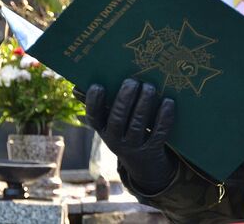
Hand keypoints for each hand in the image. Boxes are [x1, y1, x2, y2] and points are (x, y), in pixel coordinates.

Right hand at [85, 78, 176, 194]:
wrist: (143, 163)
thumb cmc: (123, 130)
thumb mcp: (108, 122)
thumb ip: (97, 104)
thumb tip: (75, 87)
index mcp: (102, 129)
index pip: (94, 117)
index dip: (94, 102)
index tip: (98, 85)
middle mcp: (116, 139)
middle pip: (118, 119)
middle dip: (124, 99)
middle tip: (132, 81)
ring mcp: (134, 146)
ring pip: (138, 124)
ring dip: (144, 104)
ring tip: (149, 87)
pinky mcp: (153, 148)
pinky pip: (159, 132)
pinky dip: (164, 117)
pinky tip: (168, 101)